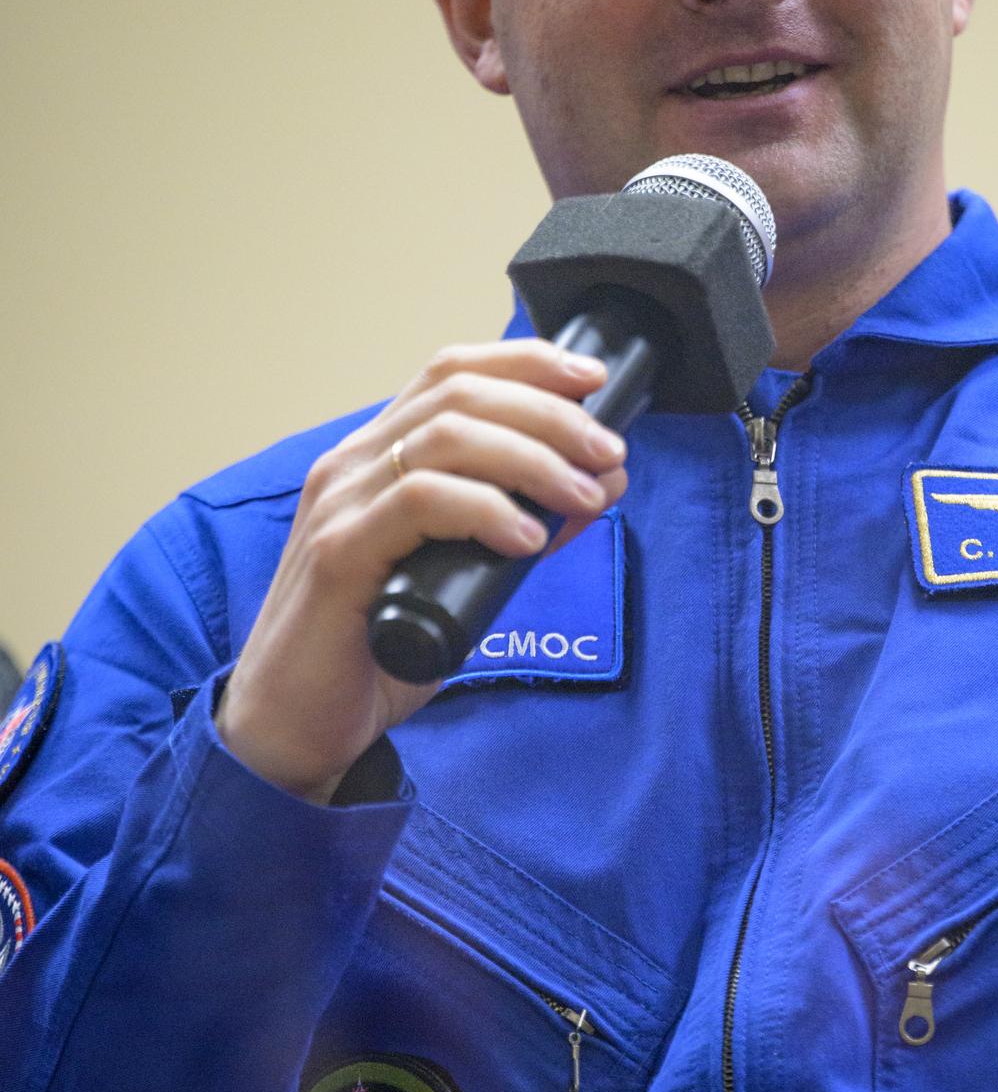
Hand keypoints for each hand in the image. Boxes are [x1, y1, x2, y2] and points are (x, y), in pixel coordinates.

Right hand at [216, 341, 627, 801]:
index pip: (451, 372)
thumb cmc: (374, 653)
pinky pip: (421, 501)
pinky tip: (528, 536)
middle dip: (550, 412)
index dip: (526, 362)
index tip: (592, 378)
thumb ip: (520, 528)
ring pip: (447, 437)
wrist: (294, 728)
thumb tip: (596, 485)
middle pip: (460, 394)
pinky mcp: (338, 553)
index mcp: (378, 458)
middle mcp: (352, 465)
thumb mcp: (465, 578)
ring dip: (533, 458)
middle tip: (608, 452)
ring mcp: (340, 504)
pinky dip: (487, 508)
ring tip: (584, 496)